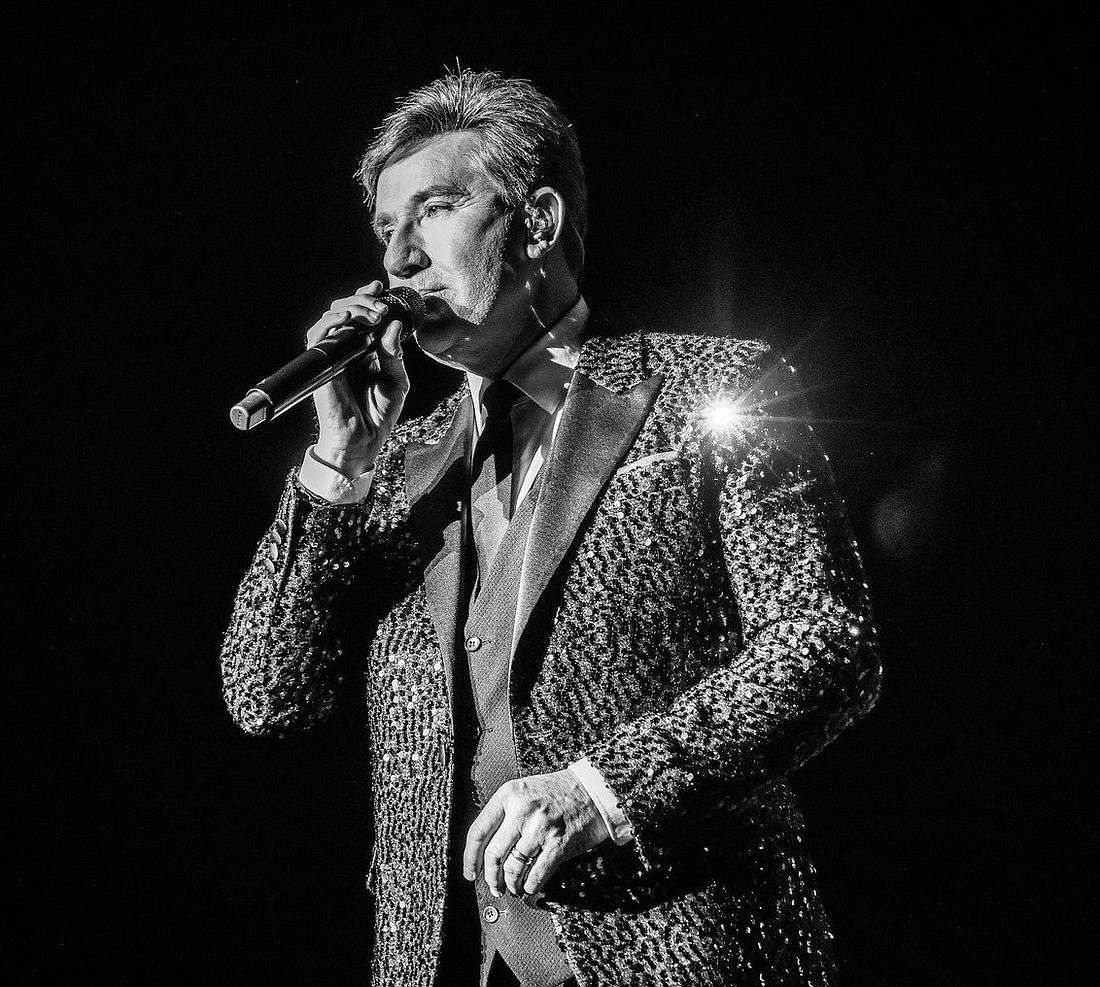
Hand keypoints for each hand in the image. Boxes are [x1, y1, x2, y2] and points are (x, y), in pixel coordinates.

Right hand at [306, 280, 409, 475]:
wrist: (363, 441)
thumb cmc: (378, 414)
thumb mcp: (397, 380)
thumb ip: (394, 353)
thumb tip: (393, 325)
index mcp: (364, 351)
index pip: (362, 317)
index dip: (367, 298)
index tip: (381, 288)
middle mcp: (347, 350)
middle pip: (347, 311)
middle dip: (364, 300)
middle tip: (382, 305)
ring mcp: (333, 356)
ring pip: (332, 318)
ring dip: (352, 307)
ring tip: (373, 312)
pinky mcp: (322, 365)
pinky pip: (318, 337)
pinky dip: (331, 322)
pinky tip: (348, 318)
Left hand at [463, 770, 607, 897]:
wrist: (594, 791)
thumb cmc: (559, 792)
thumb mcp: (524, 791)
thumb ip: (505, 814)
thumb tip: (486, 851)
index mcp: (508, 795)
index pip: (478, 831)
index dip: (469, 858)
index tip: (470, 872)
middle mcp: (522, 810)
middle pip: (493, 854)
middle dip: (490, 877)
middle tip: (493, 885)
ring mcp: (540, 828)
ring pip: (513, 868)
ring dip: (510, 884)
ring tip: (513, 887)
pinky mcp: (558, 845)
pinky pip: (536, 875)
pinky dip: (530, 887)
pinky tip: (529, 888)